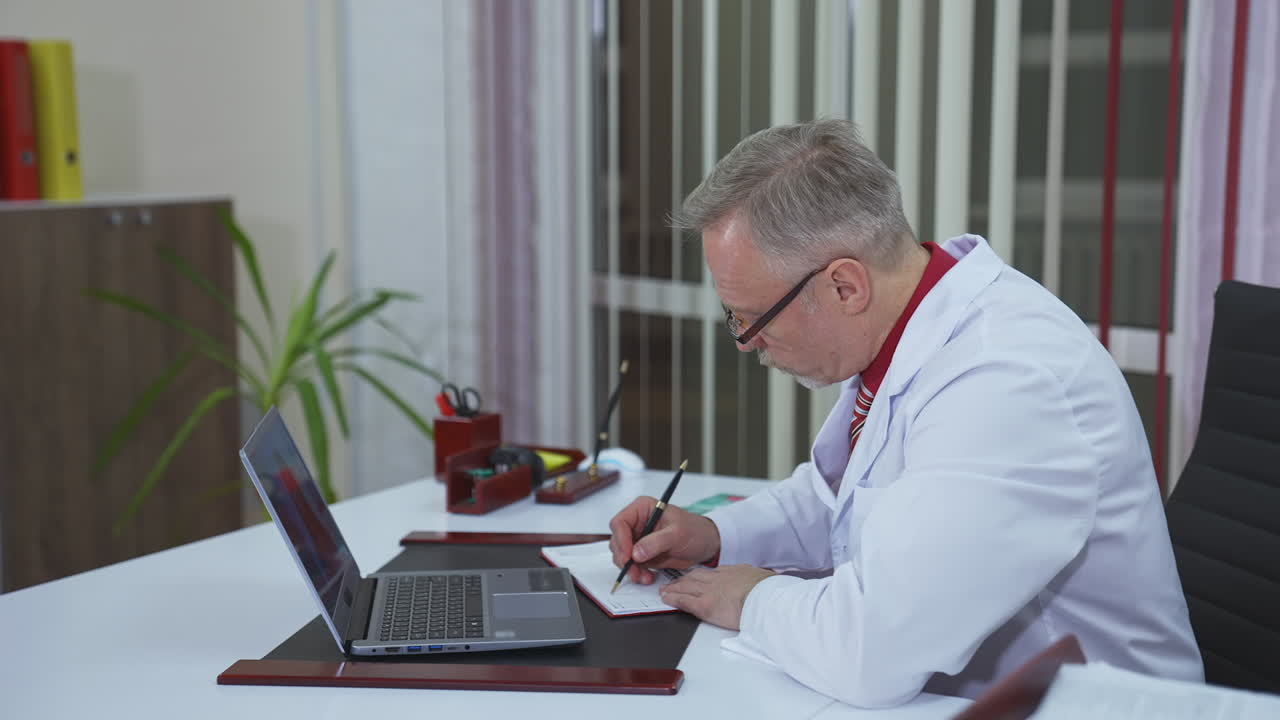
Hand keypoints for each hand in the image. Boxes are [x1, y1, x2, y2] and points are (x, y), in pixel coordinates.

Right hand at [608, 496, 720, 585]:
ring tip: (643, 576)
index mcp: (643, 509)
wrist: (706, 544)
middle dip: (623, 558)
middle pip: (617, 541)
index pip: (620, 522)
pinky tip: (648, 577)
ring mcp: (639, 539)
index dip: (620, 540)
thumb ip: (656, 542)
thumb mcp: (677, 534)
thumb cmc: (695, 530)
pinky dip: (637, 573)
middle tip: (633, 571)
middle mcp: (637, 523)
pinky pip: (632, 565)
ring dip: (630, 568)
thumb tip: (636, 552)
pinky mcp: (643, 553)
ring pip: (622, 555)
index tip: (627, 556)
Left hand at [660, 565, 774, 629]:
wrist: (767, 599)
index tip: (699, 577)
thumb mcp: (768, 582)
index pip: (716, 573)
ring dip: (675, 588)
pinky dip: (674, 598)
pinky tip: (666, 598)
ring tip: (666, 589)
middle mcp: (721, 579)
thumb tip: (773, 584)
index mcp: (737, 573)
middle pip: (697, 577)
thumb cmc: (772, 594)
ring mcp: (711, 591)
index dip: (704, 576)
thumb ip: (763, 583)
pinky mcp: (705, 606)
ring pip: (687, 587)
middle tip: (675, 581)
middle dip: (684, 579)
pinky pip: (685, 601)